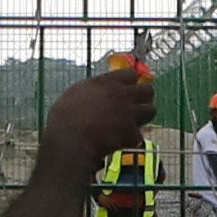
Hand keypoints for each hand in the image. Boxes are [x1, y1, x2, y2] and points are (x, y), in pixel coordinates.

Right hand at [48, 51, 160, 169]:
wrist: (69, 141)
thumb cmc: (65, 118)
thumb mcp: (76, 93)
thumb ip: (95, 88)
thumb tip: (102, 87)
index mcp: (107, 82)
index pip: (131, 74)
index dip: (131, 82)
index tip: (128, 88)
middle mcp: (121, 94)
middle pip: (148, 90)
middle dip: (144, 98)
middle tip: (137, 105)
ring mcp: (129, 113)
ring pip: (151, 110)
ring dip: (143, 117)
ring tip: (132, 123)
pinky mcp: (131, 133)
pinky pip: (139, 135)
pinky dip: (131, 140)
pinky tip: (120, 142)